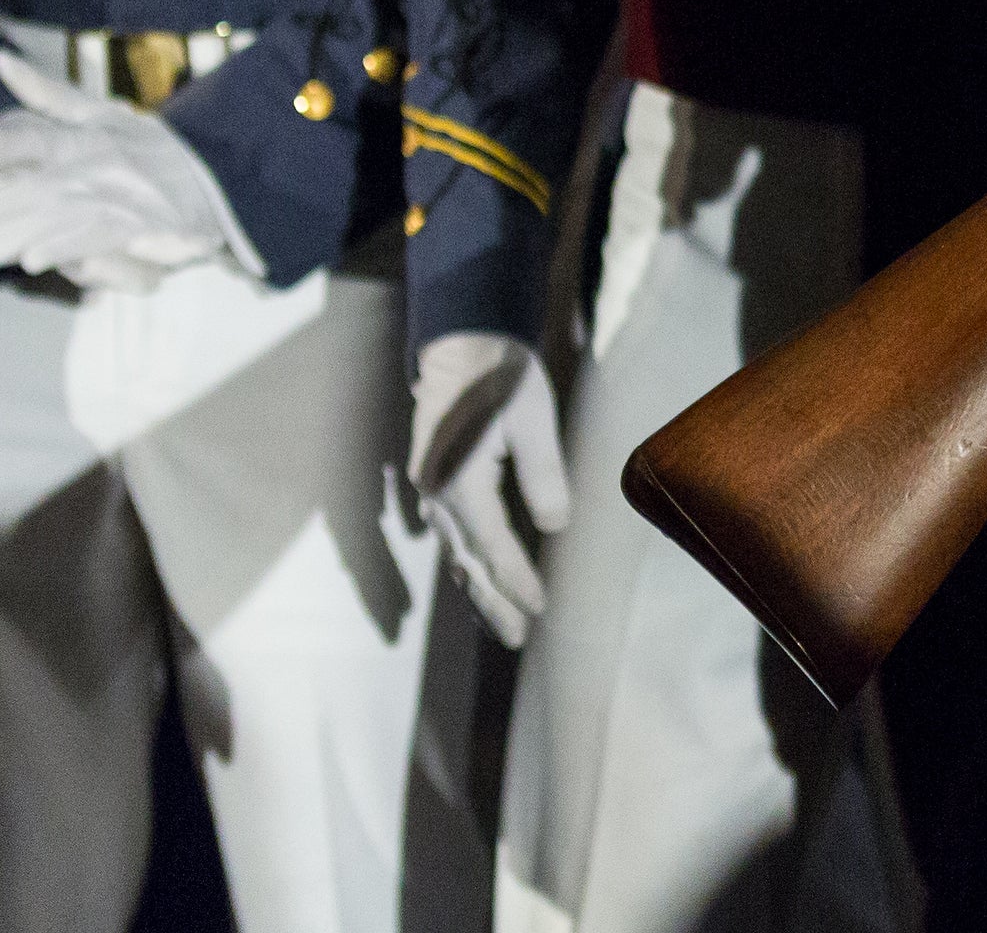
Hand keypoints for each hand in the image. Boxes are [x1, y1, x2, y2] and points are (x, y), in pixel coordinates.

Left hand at [0, 51, 254, 291]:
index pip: (29, 136)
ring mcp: (119, 191)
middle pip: (31, 186)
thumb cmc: (151, 149)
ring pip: (58, 215)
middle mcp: (96, 159)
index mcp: (82, 132)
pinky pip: (100, 235)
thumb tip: (0, 60)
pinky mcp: (144, 223)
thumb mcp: (102, 112)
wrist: (222, 176)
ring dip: (14, 234)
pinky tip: (35, 260)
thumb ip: (46, 95)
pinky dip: (67, 246)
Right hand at [409, 331, 569, 647]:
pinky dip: (467, 565)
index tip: (540, 608)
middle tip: (517, 639)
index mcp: (460, 480)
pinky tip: (480, 581)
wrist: (460, 346)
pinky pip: (450, 537)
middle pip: (466, 562)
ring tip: (503, 624)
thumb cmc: (501, 378)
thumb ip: (544, 474)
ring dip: (478, 590)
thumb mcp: (533, 419)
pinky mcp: (435, 484)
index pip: (492, 545)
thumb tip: (556, 526)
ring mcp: (430, 491)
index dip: (516, 580)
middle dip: (493, 603)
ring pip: (455, 554)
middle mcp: (437, 494)